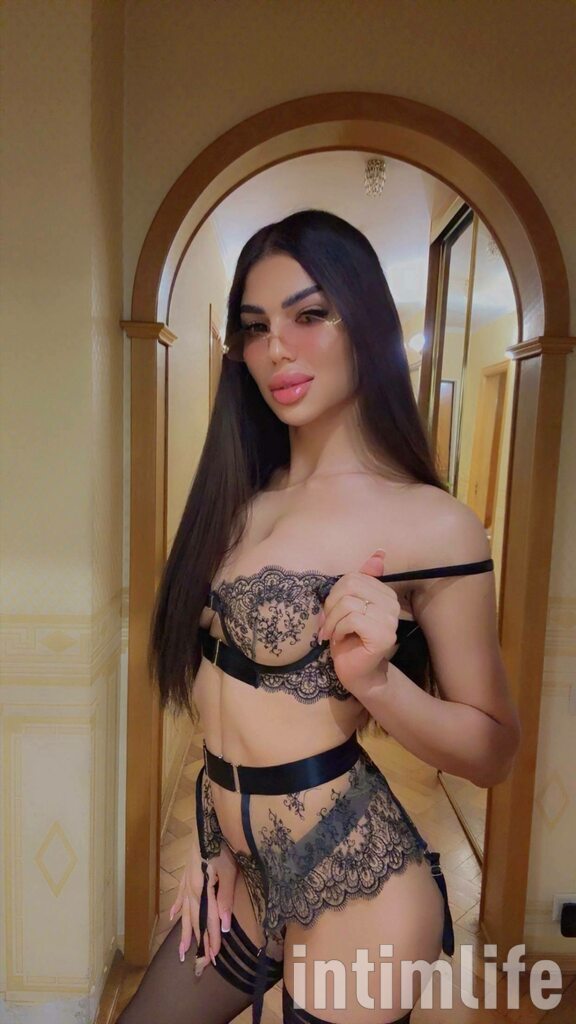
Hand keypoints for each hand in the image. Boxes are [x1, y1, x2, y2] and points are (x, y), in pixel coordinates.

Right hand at [169, 839, 238, 973]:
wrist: (209, 822)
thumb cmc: (223, 845)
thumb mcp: (229, 872)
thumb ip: (226, 899)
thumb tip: (223, 926)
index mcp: (201, 890)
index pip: (208, 921)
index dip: (211, 941)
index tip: (214, 959)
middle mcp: (190, 889)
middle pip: (194, 920)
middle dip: (198, 942)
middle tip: (199, 964)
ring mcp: (186, 881)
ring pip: (184, 912)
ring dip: (184, 932)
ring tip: (180, 951)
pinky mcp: (186, 873)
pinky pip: (179, 895)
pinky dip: (176, 908)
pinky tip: (172, 917)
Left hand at [318, 550, 399, 696]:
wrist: (356, 673)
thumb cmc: (348, 639)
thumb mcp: (347, 606)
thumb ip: (360, 581)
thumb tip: (379, 553)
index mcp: (385, 594)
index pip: (354, 577)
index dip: (334, 594)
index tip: (328, 614)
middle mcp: (392, 604)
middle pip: (350, 586)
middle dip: (331, 606)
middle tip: (327, 624)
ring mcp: (390, 620)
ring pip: (349, 603)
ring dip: (332, 620)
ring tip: (331, 633)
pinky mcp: (384, 635)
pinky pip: (352, 619)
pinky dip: (338, 629)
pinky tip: (339, 640)